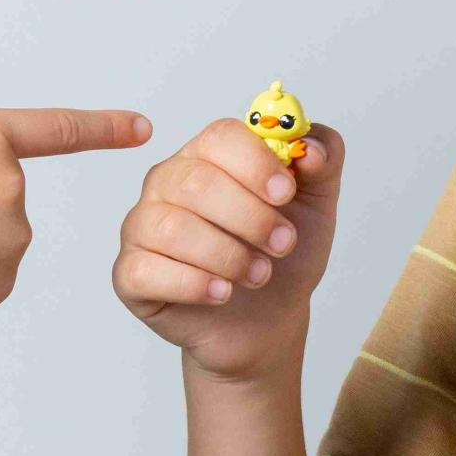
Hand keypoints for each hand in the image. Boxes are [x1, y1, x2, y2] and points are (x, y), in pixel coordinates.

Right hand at [113, 118, 342, 379]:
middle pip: (195, 181)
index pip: (220, 136)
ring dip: (226, 255)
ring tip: (260, 275)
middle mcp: (167, 182)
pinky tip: (222, 293)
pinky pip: (146, 270)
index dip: (256, 163)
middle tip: (283, 244)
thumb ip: (325, 160)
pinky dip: (192, 283)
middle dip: (249, 217)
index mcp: (208, 154)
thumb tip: (311, 147)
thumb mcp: (317, 204)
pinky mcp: (130, 273)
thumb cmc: (283, 254)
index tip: (287, 193)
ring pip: (171, 228)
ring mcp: (143, 226)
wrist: (269, 319)